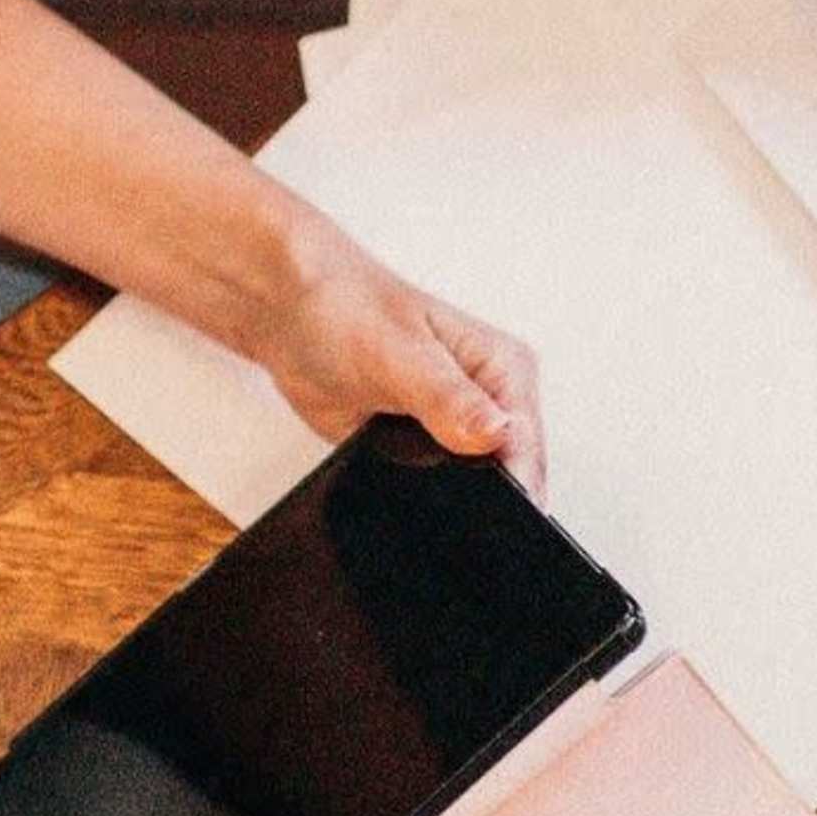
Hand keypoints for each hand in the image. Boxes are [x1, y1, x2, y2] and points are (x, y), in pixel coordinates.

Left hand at [234, 220, 546, 492]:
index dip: (511, 489)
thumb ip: (449, 398)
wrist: (290, 311)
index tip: (486, 511)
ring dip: (453, 502)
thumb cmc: (344, 305)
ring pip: (476, 491)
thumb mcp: (400, 352)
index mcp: (504, 367)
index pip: (526, 447)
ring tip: (410, 474)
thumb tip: (497, 432)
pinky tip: (399, 482)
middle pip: (509, 478)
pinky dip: (423, 498)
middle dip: (483, 500)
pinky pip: (437, 492)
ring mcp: (456, 425)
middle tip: (435, 486)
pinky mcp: (422, 445)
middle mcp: (488, 398)